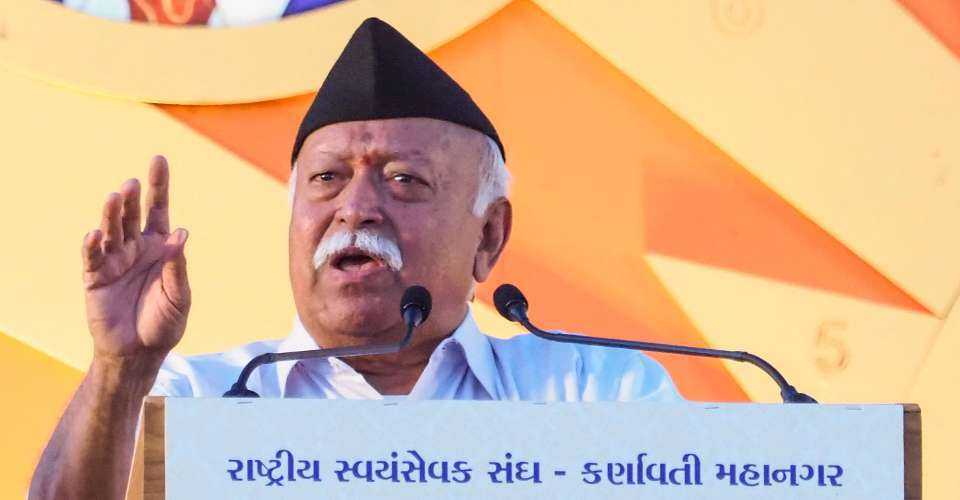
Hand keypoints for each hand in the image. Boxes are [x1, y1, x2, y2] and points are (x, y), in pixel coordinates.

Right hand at [82, 156, 189, 362]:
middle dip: (132, 198)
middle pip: (132, 215)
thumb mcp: (179, 297)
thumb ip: (178, 267)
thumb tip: (181, 233)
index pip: (159, 210)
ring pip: (112, 230)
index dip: (159, 186)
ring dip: (112, 213)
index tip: (158, 160)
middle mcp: (136, 248)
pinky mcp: (95, 277)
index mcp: (160, 247)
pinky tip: (95, 234)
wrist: (139, 352)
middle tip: (133, 184)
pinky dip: (92, 245)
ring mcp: (114, 260)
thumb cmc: (164, 323)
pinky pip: (92, 257)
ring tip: (116, 196)